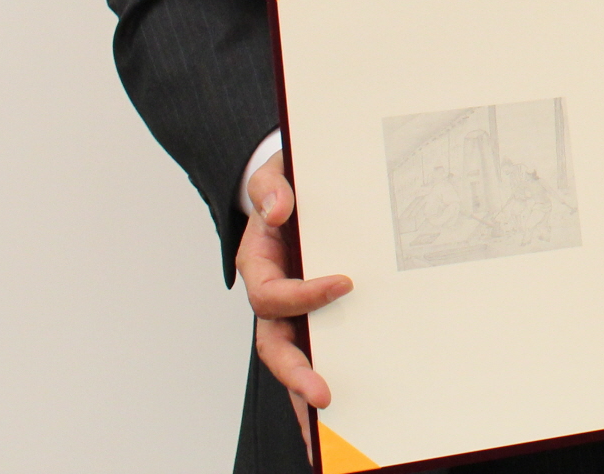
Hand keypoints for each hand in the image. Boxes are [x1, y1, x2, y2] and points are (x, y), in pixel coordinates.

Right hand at [236, 153, 352, 460]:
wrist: (293, 189)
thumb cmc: (285, 184)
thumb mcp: (275, 175)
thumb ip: (272, 188)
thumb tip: (278, 208)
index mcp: (260, 266)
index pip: (272, 294)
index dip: (303, 294)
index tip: (344, 283)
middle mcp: (273, 298)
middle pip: (275, 347)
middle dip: (296, 373)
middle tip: (323, 396)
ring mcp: (293, 312)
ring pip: (292, 361)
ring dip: (306, 393)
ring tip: (328, 429)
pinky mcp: (315, 317)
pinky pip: (316, 353)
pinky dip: (318, 385)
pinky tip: (337, 416)